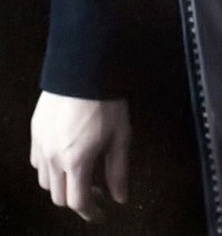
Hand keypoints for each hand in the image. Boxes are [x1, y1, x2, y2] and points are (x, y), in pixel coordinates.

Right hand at [30, 91, 130, 220]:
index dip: (92, 212)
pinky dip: (50, 169)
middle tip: (98, 194)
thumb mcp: (121, 137)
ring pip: (44, 181)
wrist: (84, 71)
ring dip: (62, 185)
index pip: (78, 201)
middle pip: (58, 196)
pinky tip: (65, 160)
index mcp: (76, 162)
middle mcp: (53, 158)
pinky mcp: (35, 133)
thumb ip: (119, 170)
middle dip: (78, 200)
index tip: (102, 214)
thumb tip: (121, 196)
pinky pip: (36, 162)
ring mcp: (40, 145)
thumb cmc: (105, 102)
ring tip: (82, 176)